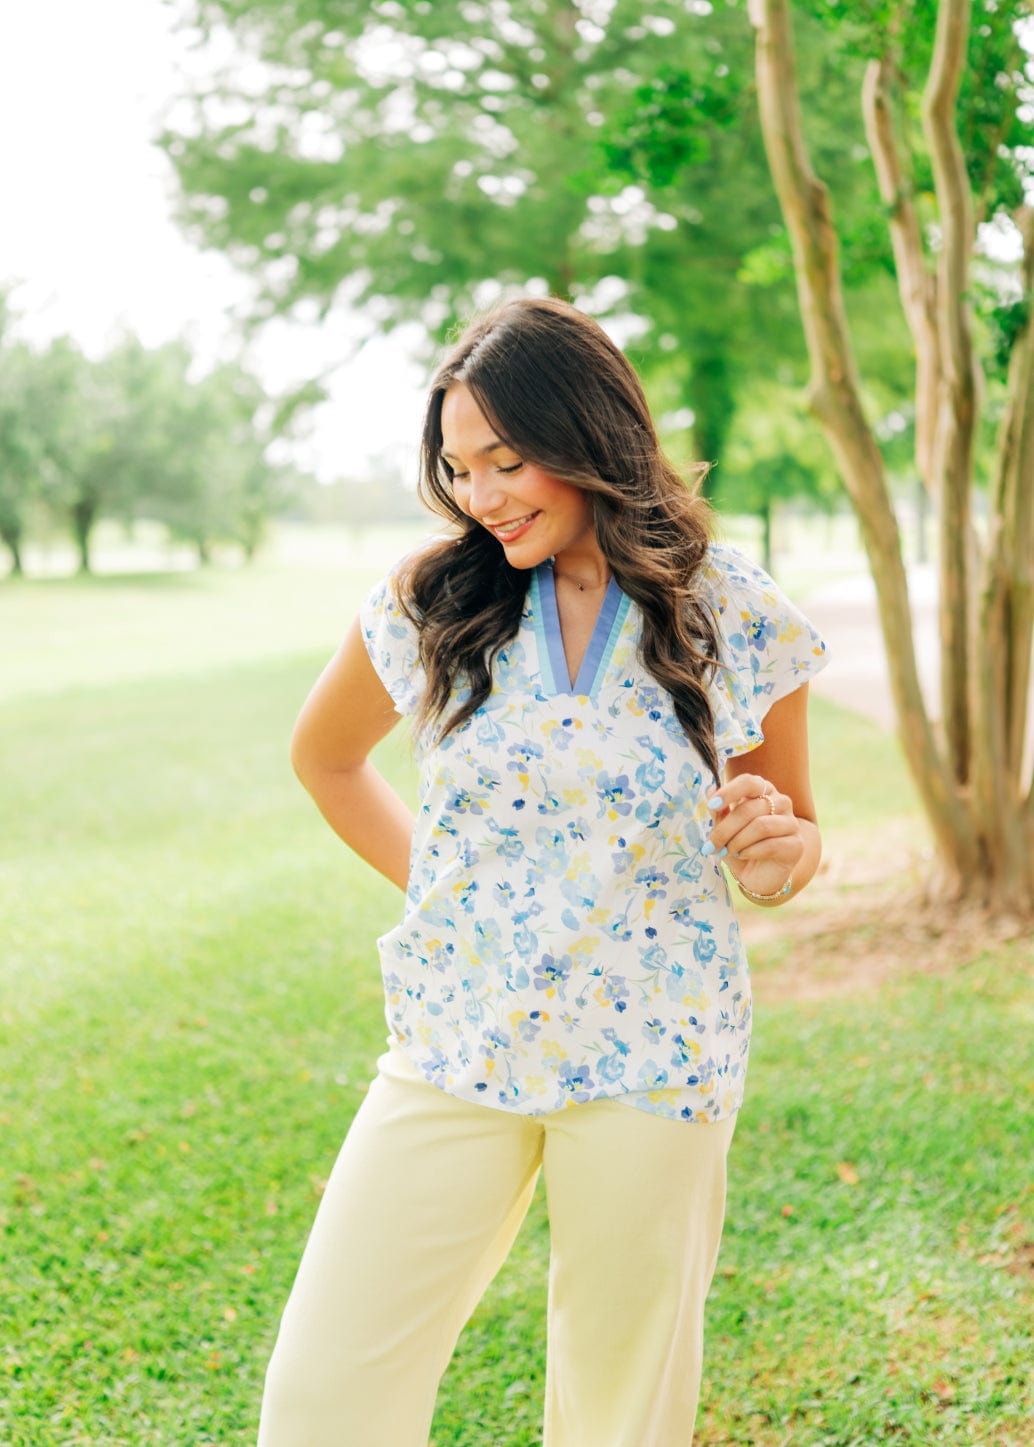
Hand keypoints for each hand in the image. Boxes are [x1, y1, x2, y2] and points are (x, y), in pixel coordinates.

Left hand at [704, 773, 803, 898]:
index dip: (729, 792)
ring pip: (761, 826)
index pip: (749, 782)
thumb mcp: (725, 828)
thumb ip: (720, 810)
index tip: (711, 805)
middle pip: (750, 809)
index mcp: (763, 791)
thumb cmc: (740, 846)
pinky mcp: (796, 845)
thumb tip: (710, 790)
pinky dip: (750, 852)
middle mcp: (781, 802)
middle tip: (711, 845)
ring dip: (737, 841)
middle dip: (726, 828)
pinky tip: (742, 855)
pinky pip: (770, 845)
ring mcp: (792, 823)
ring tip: (727, 851)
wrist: (757, 876)